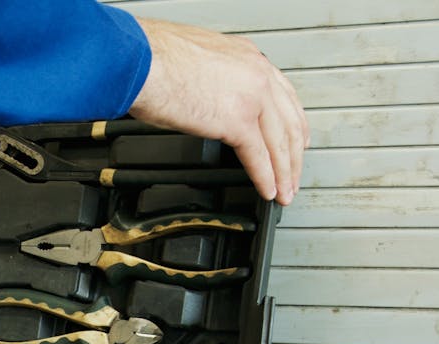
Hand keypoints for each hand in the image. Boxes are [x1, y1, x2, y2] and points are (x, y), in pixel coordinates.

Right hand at [128, 18, 308, 205]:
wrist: (141, 62)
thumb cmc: (153, 58)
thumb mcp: (197, 60)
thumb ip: (213, 80)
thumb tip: (206, 99)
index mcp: (247, 57)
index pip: (283, 94)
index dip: (293, 122)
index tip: (297, 139)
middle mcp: (256, 73)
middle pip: (288, 121)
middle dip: (294, 154)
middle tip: (294, 174)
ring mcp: (251, 97)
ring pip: (279, 142)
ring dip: (284, 172)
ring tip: (285, 191)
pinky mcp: (237, 121)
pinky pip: (258, 156)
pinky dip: (265, 178)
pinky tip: (268, 190)